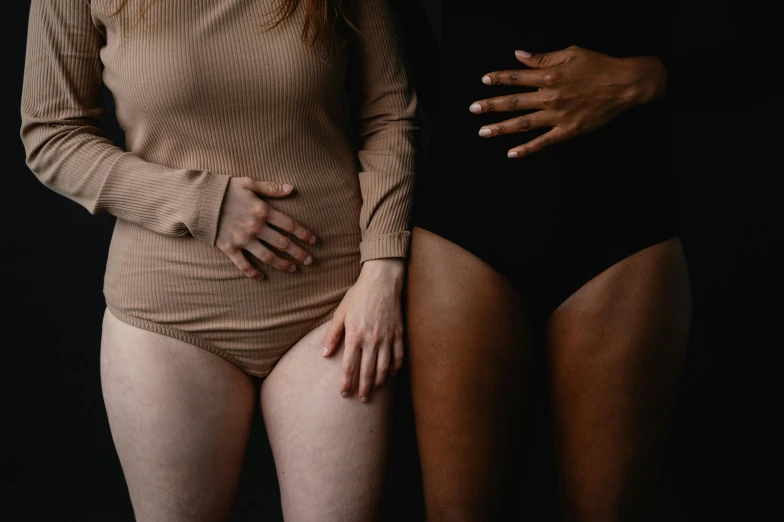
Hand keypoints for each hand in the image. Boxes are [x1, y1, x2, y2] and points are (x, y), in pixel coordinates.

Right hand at [216, 177, 316, 278]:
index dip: (304, 234)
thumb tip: (291, 188)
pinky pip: (244, 265)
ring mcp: (243, 239)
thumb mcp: (248, 183)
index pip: (290, 225)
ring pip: (268, 257)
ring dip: (282, 264)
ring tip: (293, 269)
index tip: (314, 241)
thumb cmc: (224, 189)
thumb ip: (271, 188)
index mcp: (263, 210)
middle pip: (283, 243)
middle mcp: (255, 227)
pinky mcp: (229, 248)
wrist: (197, 200)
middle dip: (298, 253)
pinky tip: (262, 277)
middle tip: (310, 261)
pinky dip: (253, 273)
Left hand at [322, 259, 405, 402]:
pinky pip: (398, 356)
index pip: (350, 366)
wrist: (382, 281)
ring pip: (384, 367)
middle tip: (362, 399)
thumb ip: (332, 334)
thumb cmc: (358, 295)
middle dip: (364, 388)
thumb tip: (324, 354)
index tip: (344, 394)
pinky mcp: (398, 333)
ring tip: (374, 390)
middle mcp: (372, 340)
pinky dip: (395, 368)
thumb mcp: (340, 313)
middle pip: (368, 371)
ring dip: (379, 381)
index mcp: (355, 335)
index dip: (346, 382)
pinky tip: (391, 374)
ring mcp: (387, 337)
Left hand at [470, 46, 667, 157]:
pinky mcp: (568, 131)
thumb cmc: (600, 66)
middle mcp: (550, 96)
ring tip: (483, 131)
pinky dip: (527, 149)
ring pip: (523, 123)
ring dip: (501, 127)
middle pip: (514, 101)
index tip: (484, 81)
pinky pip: (543, 142)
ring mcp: (557, 115)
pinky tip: (511, 153)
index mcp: (549, 75)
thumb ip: (543, 57)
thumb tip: (519, 55)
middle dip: (490, 105)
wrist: (626, 85)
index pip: (517, 77)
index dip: (499, 78)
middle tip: (473, 109)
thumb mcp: (571, 53)